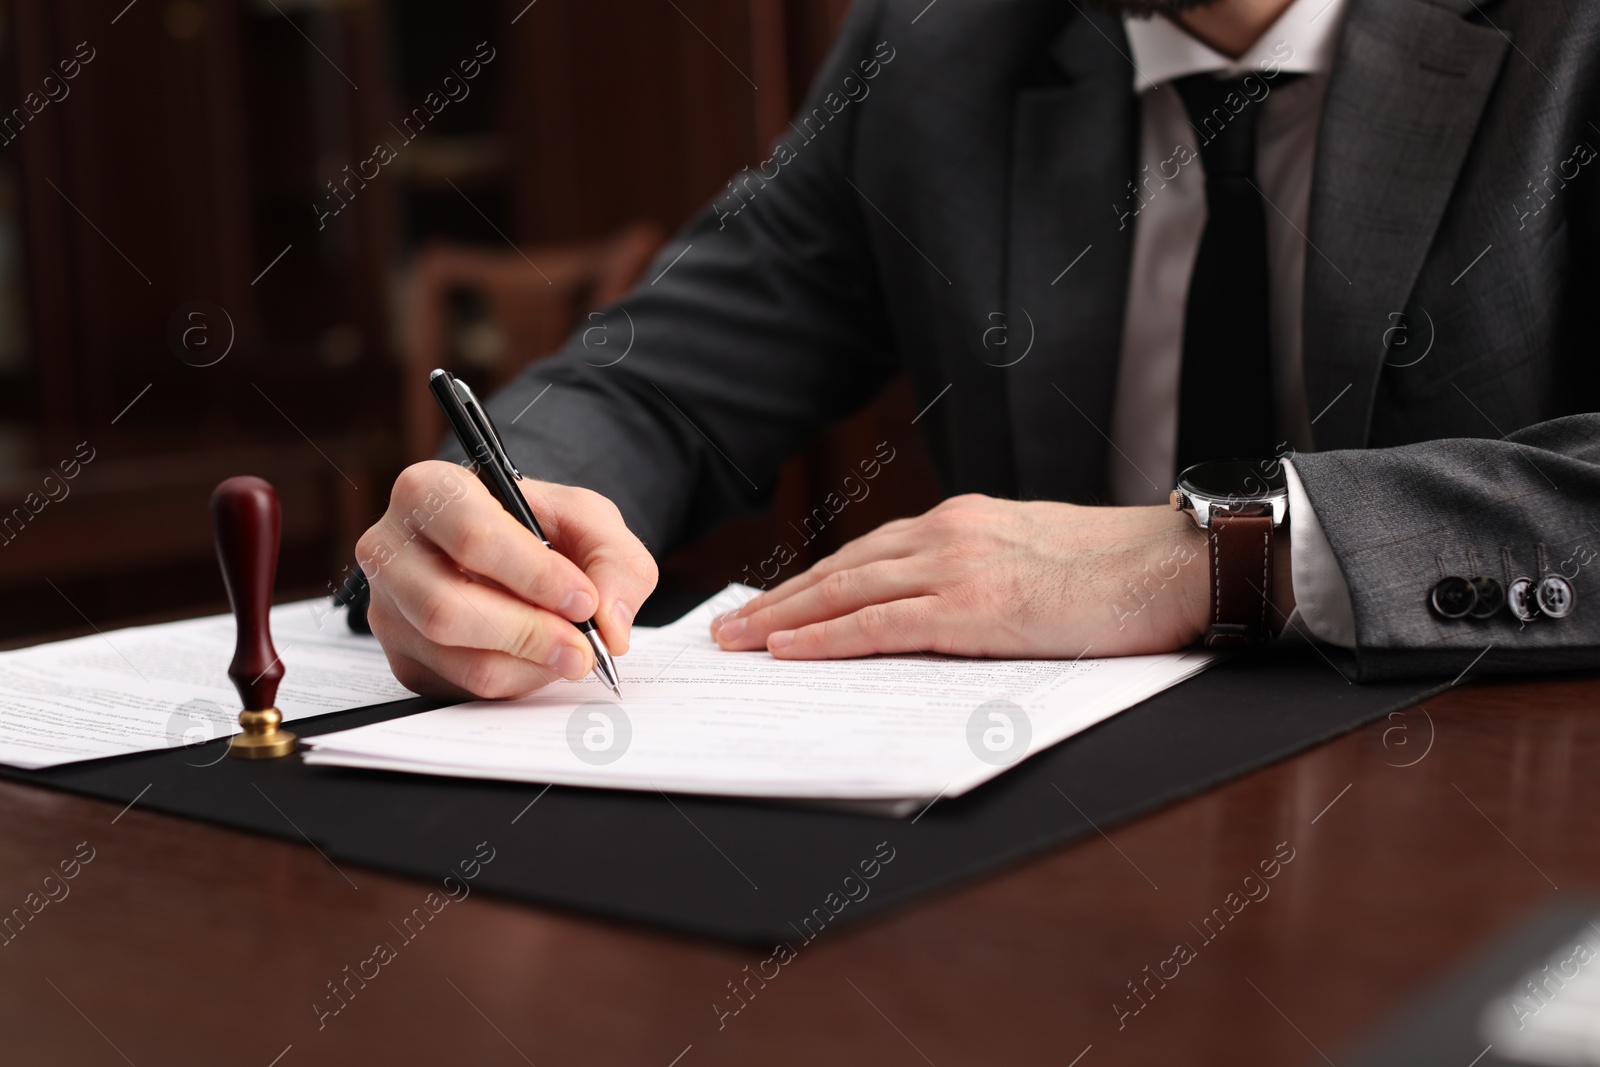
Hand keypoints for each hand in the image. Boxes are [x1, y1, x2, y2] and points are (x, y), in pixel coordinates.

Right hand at [359, 461, 657, 698]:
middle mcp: (390, 550)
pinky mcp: (404, 659)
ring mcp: (389, 609)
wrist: (511, 553)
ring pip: (456, 657)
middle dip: (530, 633)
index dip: (534, 576)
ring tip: (571, 652)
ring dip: (528, 664)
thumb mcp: (588, 520)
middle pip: (447, 609)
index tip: (583, 600)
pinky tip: (538, 658)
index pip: (471, 538)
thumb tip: (610, 626)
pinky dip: (515, 681)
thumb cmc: (539, 527)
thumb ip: (614, 560)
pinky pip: (460, 688)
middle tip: (584, 647)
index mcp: (428, 491)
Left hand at [711, 494, 1211, 659]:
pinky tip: (787, 649)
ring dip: (782, 618)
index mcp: (962, 521)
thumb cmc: (1120, 572)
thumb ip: (983, 571)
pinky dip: (825, 636)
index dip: (812, 580)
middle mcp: (948, 534)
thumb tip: (946, 611)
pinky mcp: (972, 607)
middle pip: (840, 568)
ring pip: (845, 592)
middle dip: (778, 600)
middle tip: (728, 627)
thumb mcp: (1035, 556)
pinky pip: (879, 623)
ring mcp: (957, 567)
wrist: (1176, 563)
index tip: (772, 601)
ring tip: (737, 641)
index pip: (867, 552)